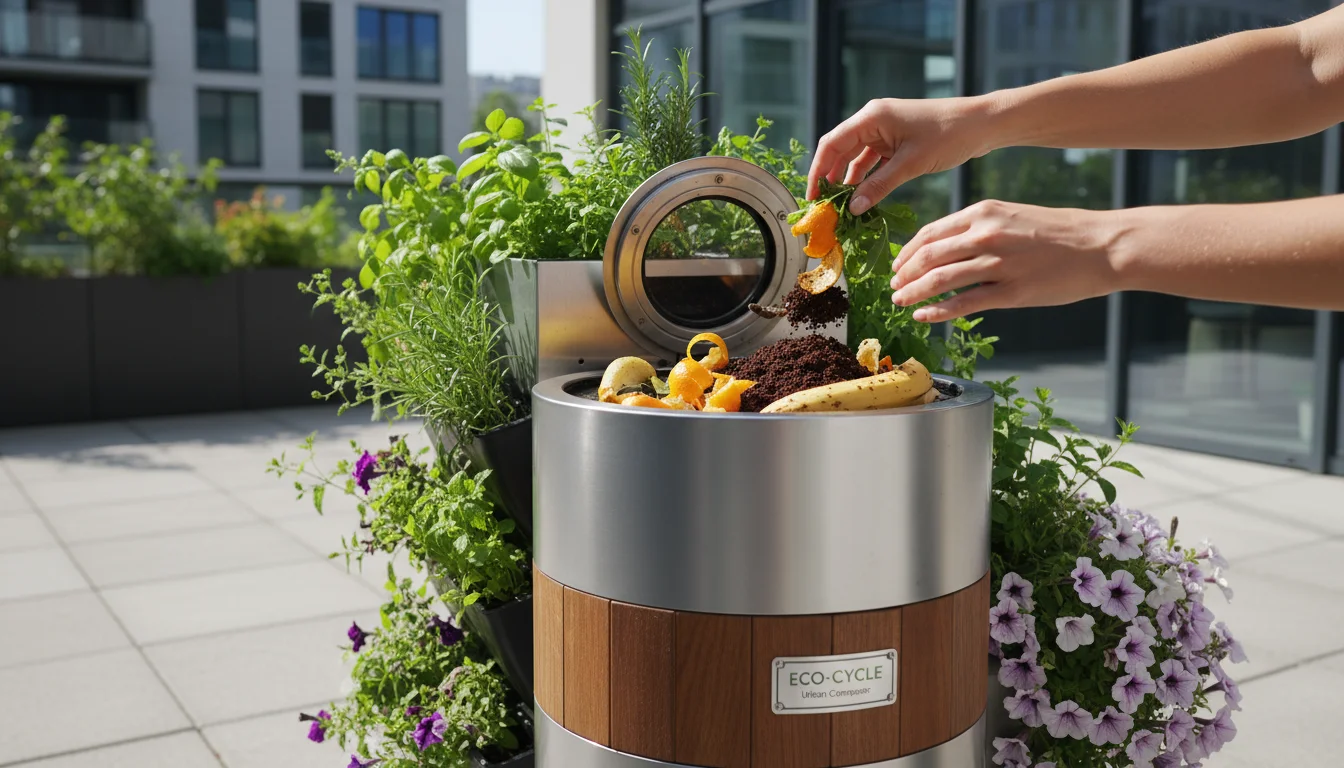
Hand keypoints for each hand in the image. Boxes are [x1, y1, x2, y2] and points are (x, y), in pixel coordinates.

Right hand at [807, 97, 994, 212]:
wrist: (982, 124)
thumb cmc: (948, 135)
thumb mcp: (911, 164)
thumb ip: (879, 186)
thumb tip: (852, 209)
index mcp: (872, 117)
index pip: (832, 144)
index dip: (818, 171)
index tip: (813, 197)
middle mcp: (873, 120)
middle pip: (840, 151)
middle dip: (830, 178)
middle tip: (824, 207)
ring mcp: (885, 130)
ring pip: (856, 158)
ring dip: (848, 181)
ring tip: (841, 207)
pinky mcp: (896, 141)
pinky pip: (873, 162)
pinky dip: (867, 179)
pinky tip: (863, 198)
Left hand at [890, 200, 1121, 322]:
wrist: (1101, 246)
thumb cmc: (1058, 232)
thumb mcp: (1012, 216)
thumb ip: (977, 227)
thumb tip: (944, 247)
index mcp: (983, 212)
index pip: (930, 233)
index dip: (907, 252)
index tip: (897, 265)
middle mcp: (986, 235)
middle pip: (928, 256)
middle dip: (904, 274)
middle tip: (893, 286)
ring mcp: (998, 264)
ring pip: (940, 280)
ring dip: (914, 293)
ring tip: (901, 302)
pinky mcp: (1012, 292)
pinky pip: (964, 303)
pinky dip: (937, 311)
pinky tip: (924, 316)